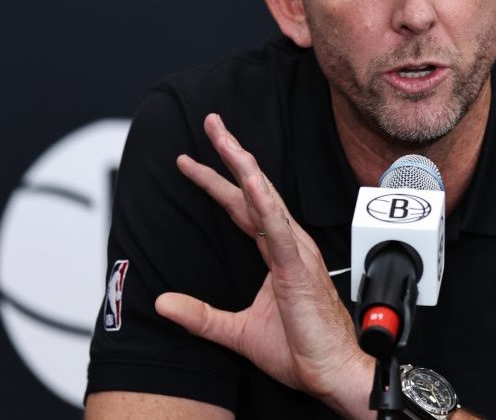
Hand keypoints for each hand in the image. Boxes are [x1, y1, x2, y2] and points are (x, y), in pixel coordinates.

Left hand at [155, 113, 373, 418]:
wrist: (334, 371)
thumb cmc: (302, 350)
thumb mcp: (236, 333)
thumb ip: (200, 316)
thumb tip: (161, 303)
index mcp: (278, 254)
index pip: (242, 208)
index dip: (216, 183)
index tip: (188, 161)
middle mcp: (289, 244)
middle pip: (253, 190)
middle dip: (230, 155)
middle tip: (211, 123)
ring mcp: (296, 252)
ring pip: (265, 199)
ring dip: (244, 167)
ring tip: (224, 140)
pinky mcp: (299, 268)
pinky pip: (279, 229)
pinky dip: (265, 204)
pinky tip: (250, 183)